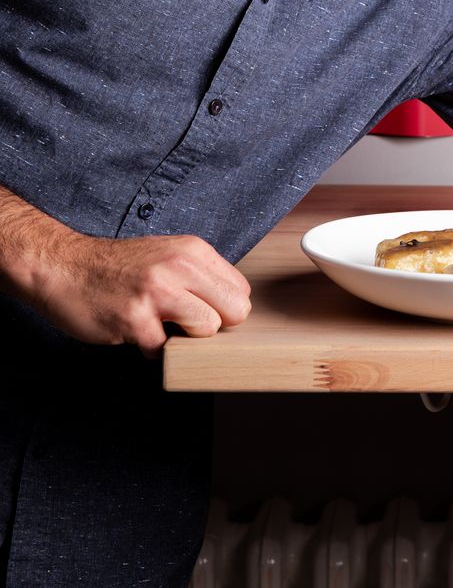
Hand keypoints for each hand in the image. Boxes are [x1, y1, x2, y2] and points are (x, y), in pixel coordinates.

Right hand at [31, 230, 251, 357]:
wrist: (64, 267)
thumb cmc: (118, 267)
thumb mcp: (167, 255)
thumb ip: (200, 275)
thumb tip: (233, 308)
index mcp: (192, 250)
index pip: (241, 290)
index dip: (222, 308)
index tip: (199, 310)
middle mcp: (179, 266)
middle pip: (236, 311)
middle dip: (213, 326)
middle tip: (185, 324)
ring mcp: (157, 291)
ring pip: (207, 328)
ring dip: (185, 338)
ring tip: (161, 327)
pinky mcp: (135, 318)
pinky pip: (163, 349)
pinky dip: (149, 348)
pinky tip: (133, 331)